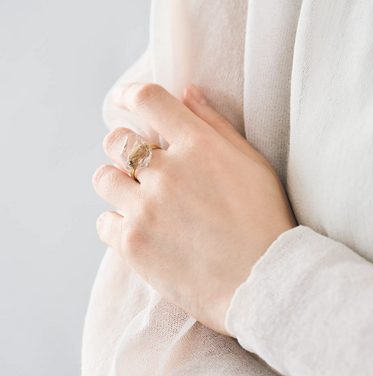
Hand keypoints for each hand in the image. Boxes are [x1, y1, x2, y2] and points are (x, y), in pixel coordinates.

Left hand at [93, 83, 296, 334]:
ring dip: (118, 185)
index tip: (123, 99)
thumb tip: (187, 92)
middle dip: (124, 148)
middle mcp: (167, 172)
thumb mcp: (253, 164)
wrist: (263, 282)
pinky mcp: (133, 245)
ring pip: (104, 179)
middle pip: (117, 141)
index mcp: (198, 146)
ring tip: (141, 202)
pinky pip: (104, 222)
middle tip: (141, 166)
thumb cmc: (264, 221)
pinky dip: (116, 224)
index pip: (148, 99)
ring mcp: (145, 209)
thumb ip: (216, 125)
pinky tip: (140, 232)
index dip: (129, 93)